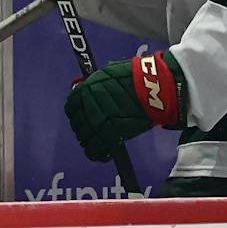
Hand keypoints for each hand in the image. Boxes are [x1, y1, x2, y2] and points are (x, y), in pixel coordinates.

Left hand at [66, 51, 187, 160]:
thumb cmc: (137, 78)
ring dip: (89, 140)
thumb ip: (96, 84)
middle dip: (82, 127)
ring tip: (97, 142)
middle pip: (77, 123)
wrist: (154, 88)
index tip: (80, 114)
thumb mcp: (110, 73)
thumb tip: (87, 90)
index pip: (71, 105)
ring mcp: (98, 121)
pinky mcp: (111, 134)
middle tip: (90, 130)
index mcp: (87, 89)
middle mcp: (89, 105)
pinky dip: (97, 153)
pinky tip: (102, 154)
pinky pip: (96, 148)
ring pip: (84, 137)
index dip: (76, 112)